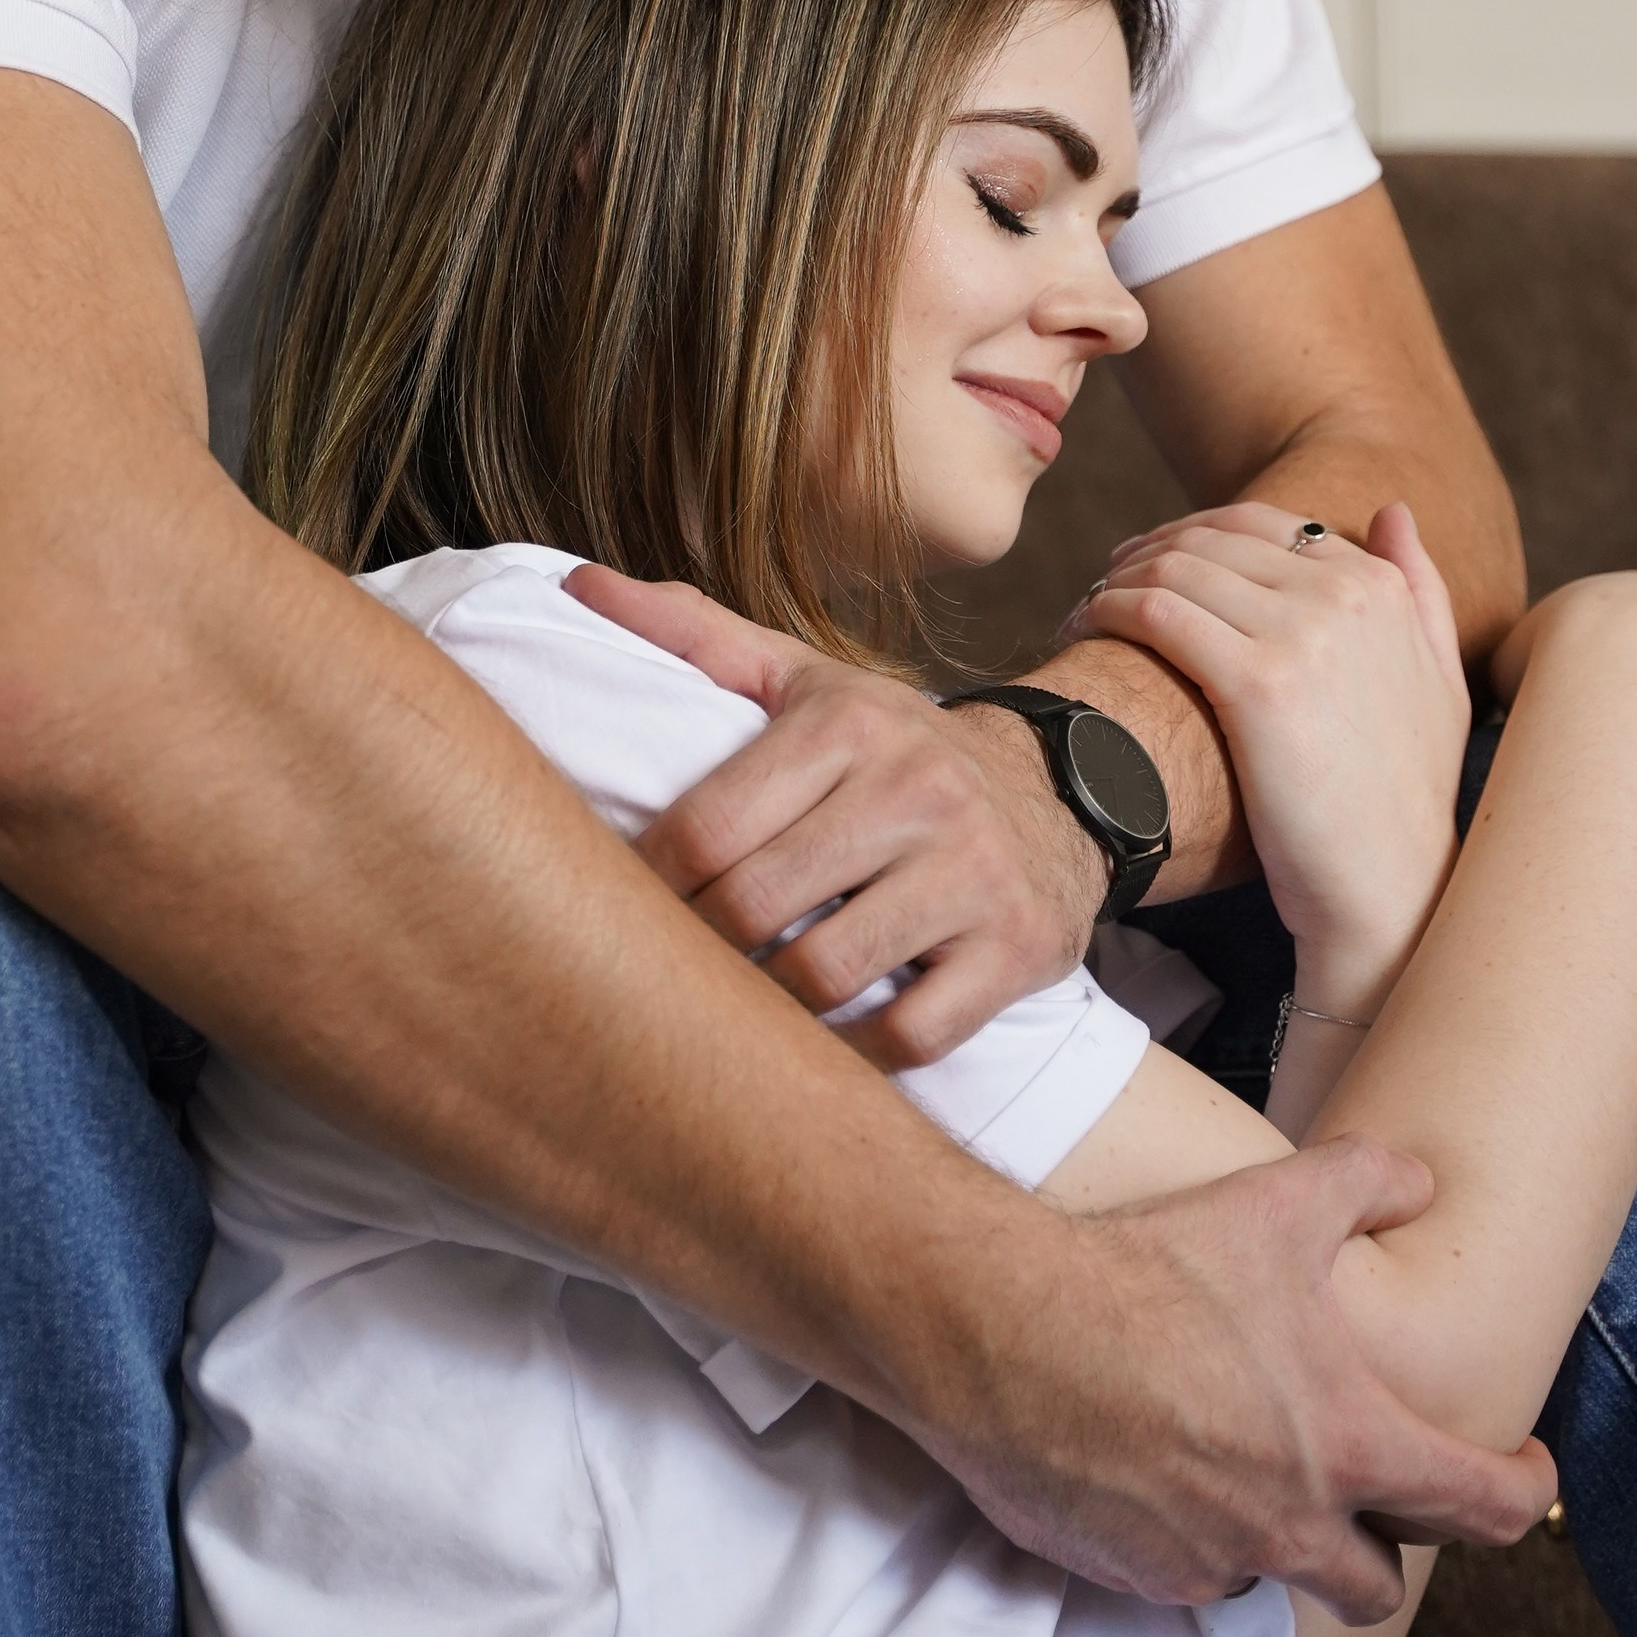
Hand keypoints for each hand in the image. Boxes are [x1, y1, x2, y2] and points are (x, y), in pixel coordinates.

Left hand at [561, 566, 1107, 1057]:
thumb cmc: (894, 750)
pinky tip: (827, 1038)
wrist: (1056, 794)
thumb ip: (694, 638)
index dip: (649, 884)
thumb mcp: (805, 681)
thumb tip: (580, 585)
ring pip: (825, 978)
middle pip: (755, 908)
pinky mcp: (1016, 948)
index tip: (628, 905)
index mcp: (848, 725)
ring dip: (769, 1005)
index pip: (706, 828)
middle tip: (678, 962)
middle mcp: (917, 792)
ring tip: (743, 999)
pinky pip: (911, 1034)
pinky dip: (854, 1052)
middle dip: (701, 948)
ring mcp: (974, 874)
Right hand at [947, 1134, 1554, 1618]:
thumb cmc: (1148, 1271)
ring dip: (1267, 1537)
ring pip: (1266, 1576)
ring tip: (1232, 1468)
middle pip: (1374, 1588)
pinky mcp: (1130, 1575)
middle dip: (1378, 1550)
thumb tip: (1418, 1183)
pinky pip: (1181, 1574)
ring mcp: (1207, 1561)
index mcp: (1347, 1446)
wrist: (1004, 1329)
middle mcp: (1287, 1525)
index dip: (1519, 1495)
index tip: (1523, 1481)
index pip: (1479, 1508)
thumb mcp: (1273, 1204)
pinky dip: (1183, 1536)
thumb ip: (1365, 1187)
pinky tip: (1149, 1470)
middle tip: (1363, 1499)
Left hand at [1064, 503, 1468, 1023]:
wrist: (1389, 891)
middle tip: (1102, 582)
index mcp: (1379, 586)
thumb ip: (1420, 590)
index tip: (1149, 565)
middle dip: (1145, 550)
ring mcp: (1304, 634)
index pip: (1261, 523)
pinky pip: (1155, 610)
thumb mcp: (1441, 682)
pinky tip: (1081, 630)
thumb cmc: (1402, 801)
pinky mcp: (1257, 683)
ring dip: (1114, 578)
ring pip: (1175, 566)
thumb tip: (1391, 510)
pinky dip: (1105, 608)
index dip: (1192, 536)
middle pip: (1210, 537)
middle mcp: (1347, 594)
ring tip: (1085, 610)